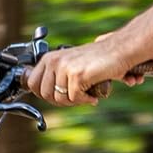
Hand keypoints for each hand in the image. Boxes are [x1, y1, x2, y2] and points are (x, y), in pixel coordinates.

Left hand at [20, 37, 152, 106]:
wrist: (119, 51)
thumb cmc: (98, 59)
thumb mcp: (71, 64)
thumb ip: (56, 76)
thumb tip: (45, 95)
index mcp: (50, 58)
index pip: (33, 84)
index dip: (45, 95)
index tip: (60, 96)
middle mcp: (54, 61)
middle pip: (45, 94)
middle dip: (61, 101)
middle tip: (75, 99)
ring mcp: (65, 67)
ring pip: (59, 99)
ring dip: (74, 102)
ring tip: (86, 96)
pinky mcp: (77, 75)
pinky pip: (75, 98)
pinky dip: (85, 100)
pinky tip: (93, 95)